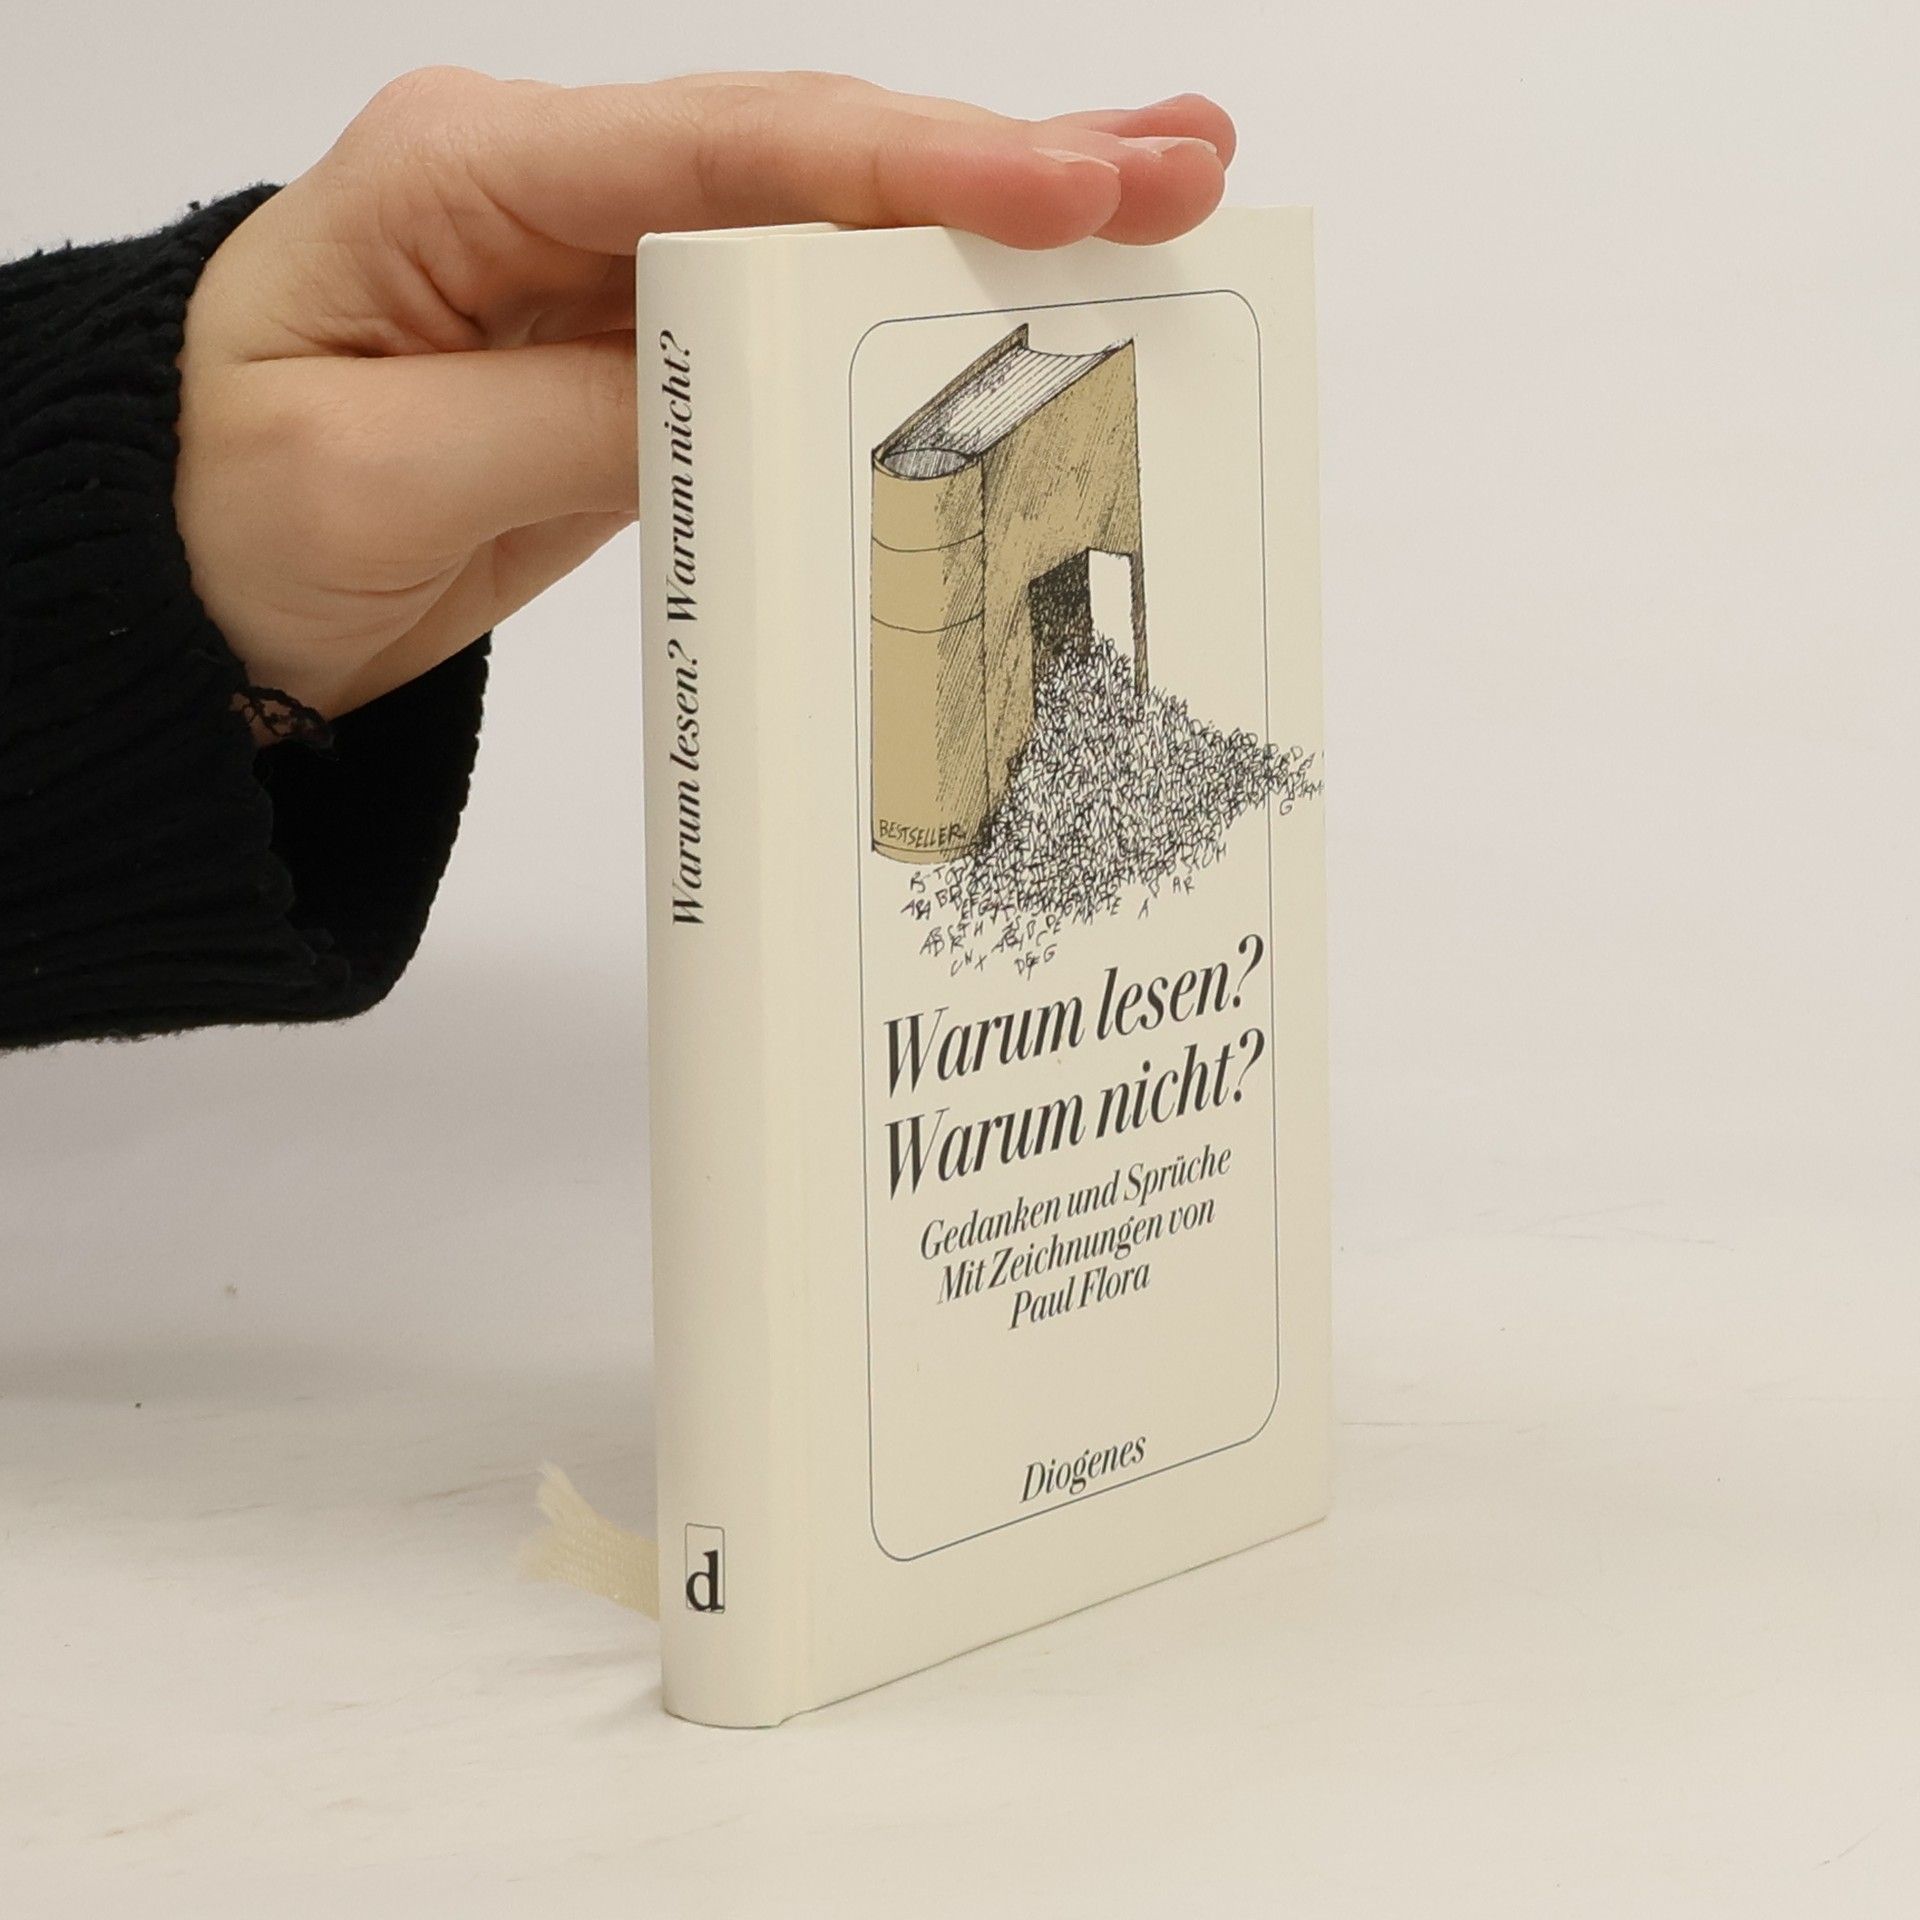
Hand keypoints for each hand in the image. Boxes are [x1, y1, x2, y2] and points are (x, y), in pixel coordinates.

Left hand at [174, 67, 1233, 727]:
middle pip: (809, 155)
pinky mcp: (627, 343)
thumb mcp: (382, 480)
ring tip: (1155, 205)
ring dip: (987, 219)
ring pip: (822, 224)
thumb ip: (575, 419)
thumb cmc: (224, 510)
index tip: (1068, 189)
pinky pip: (788, 312)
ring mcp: (598, 262)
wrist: (181, 574)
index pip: (729, 149)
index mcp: (472, 175)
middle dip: (1006, 162)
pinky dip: (908, 305)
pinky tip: (1014, 298)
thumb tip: (743, 382)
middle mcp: (551, 187)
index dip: (912, 165)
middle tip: (1184, 165)